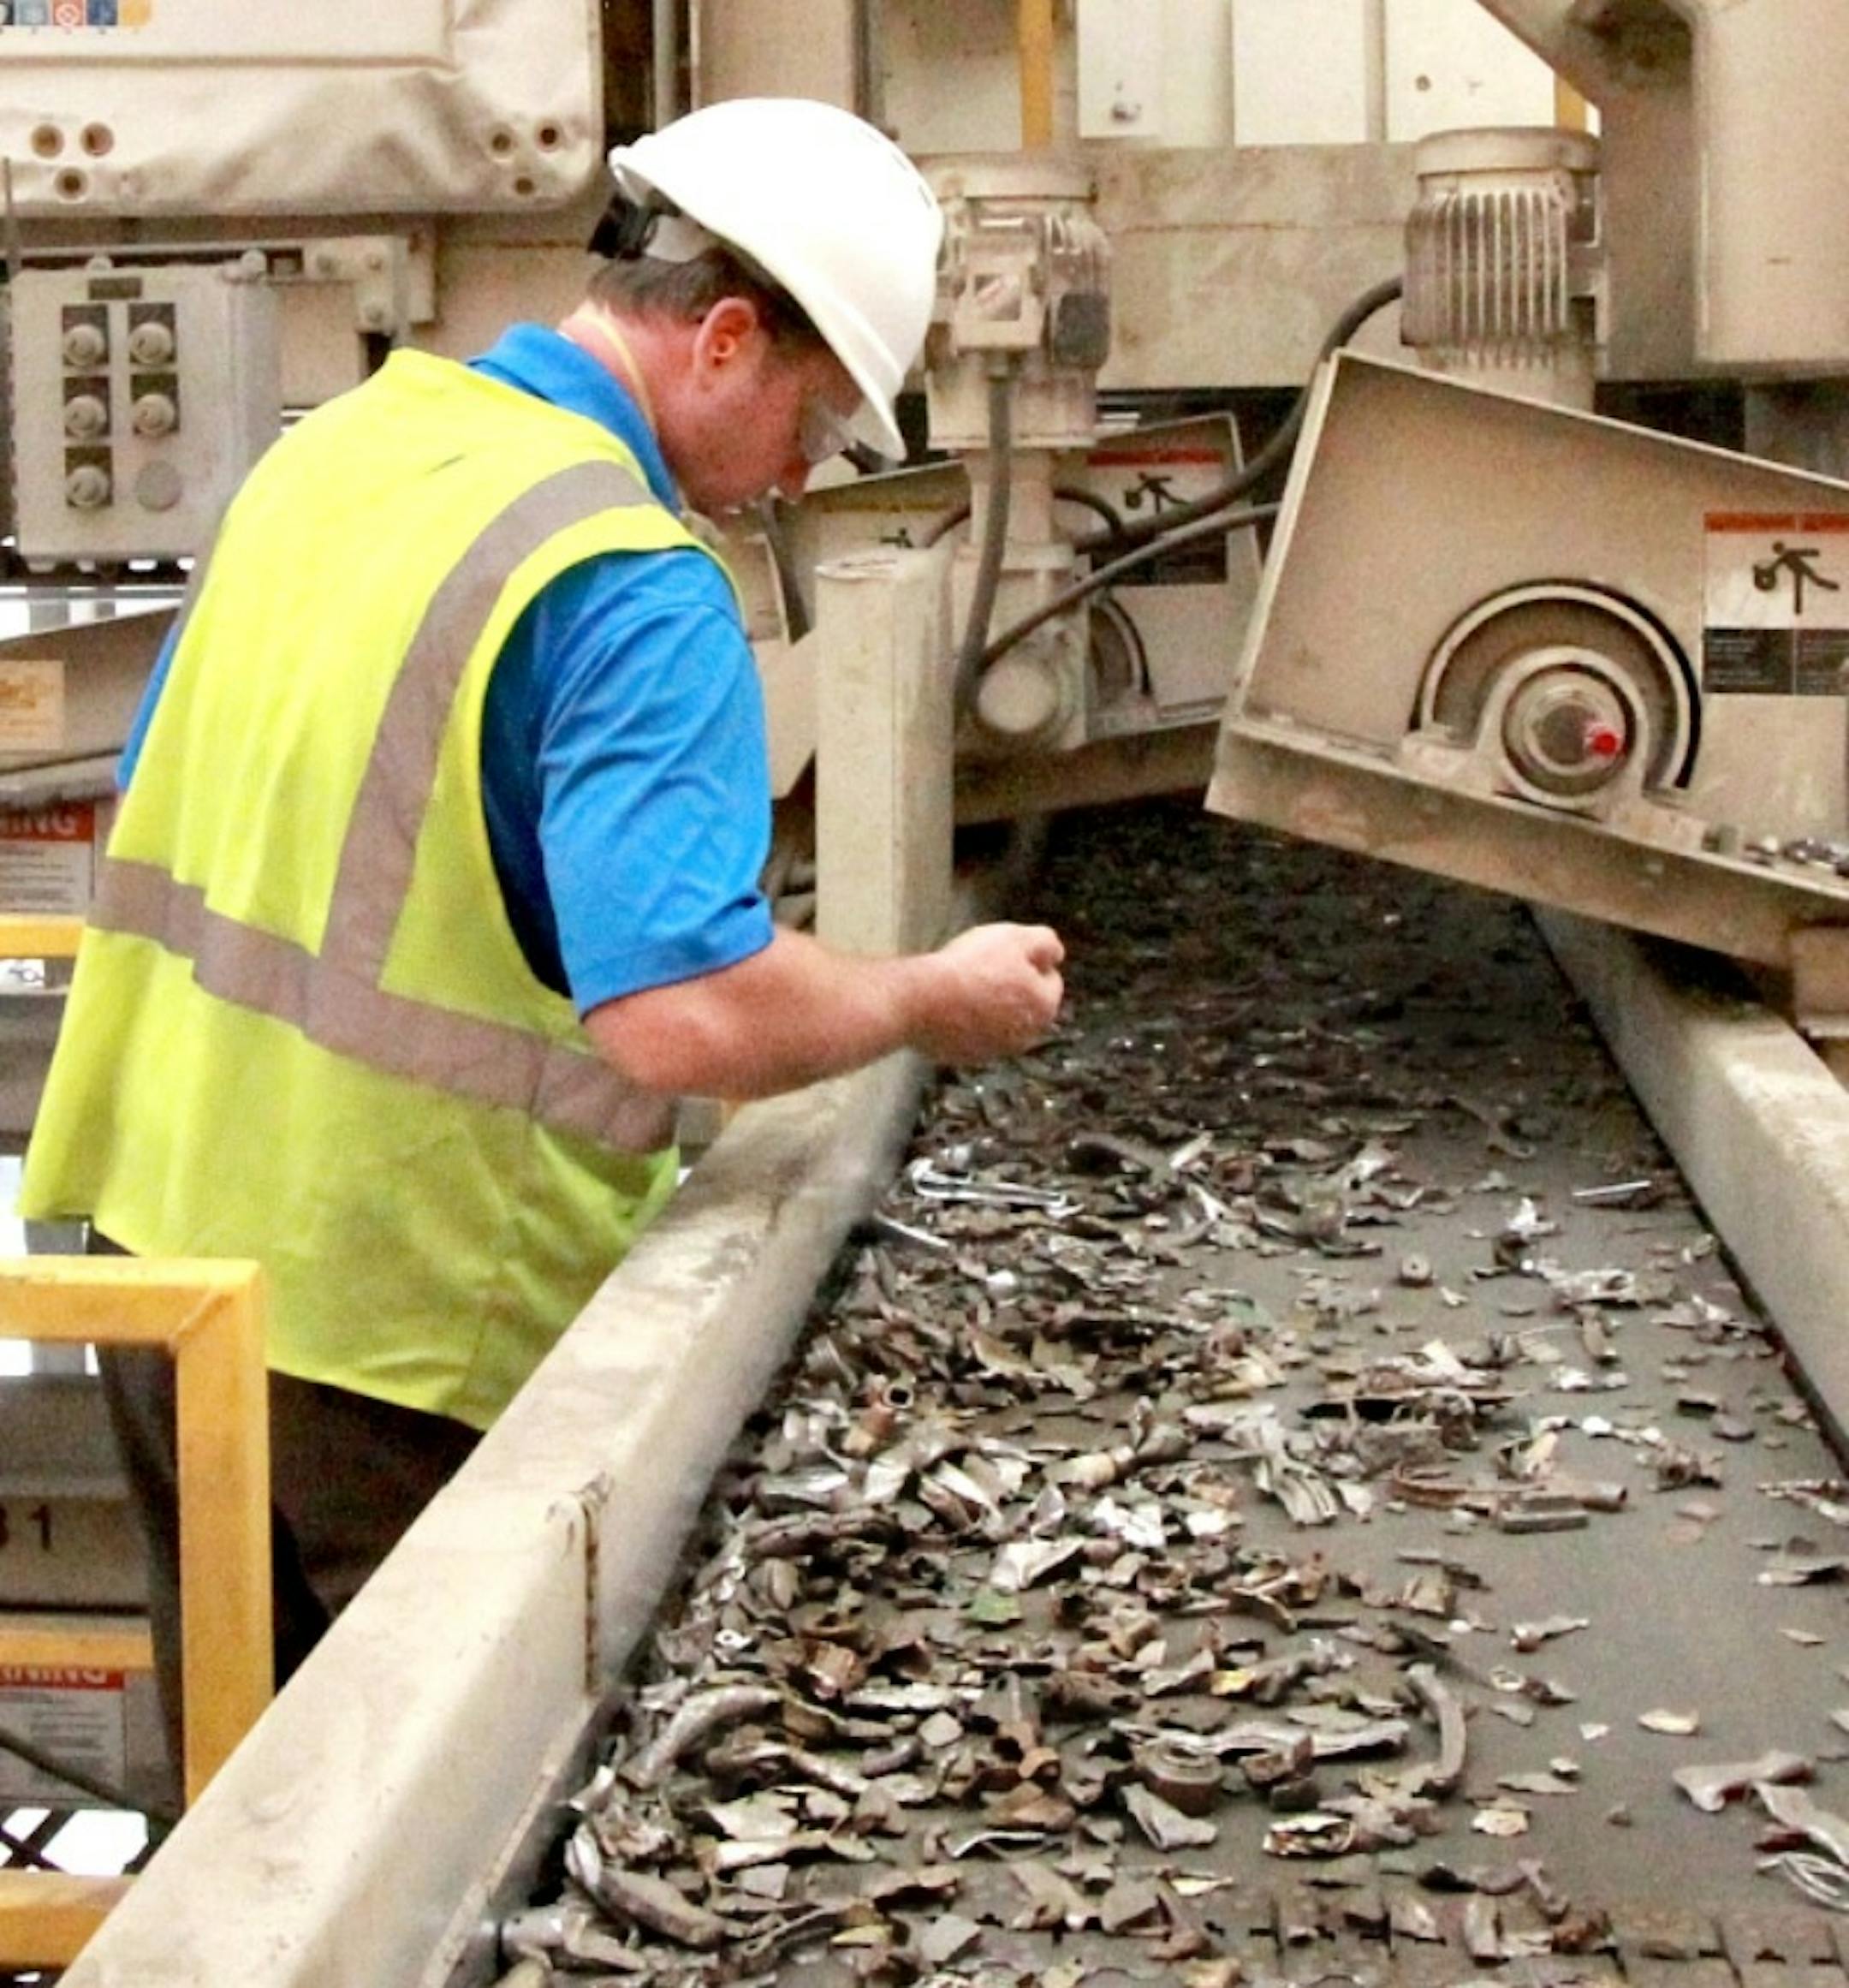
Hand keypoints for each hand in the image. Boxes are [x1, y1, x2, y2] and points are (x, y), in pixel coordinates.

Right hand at [912, 922, 1064, 1063]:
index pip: (1049, 981)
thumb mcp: (1016, 938)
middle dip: (1012, 989)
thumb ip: (1046, 943)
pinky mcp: (967, 1058)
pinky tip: (948, 1006)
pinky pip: (972, 1036)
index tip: (1006, 953)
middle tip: (984, 968)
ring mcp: (996, 1051)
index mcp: (1045, 1006)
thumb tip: (1056, 954)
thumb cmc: (972, 966)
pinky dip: (966, 1024)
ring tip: (963, 986)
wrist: (924, 1000)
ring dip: (989, 1008)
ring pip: (999, 1022)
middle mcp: (1027, 1036)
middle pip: (1025, 1005)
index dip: (1029, 962)